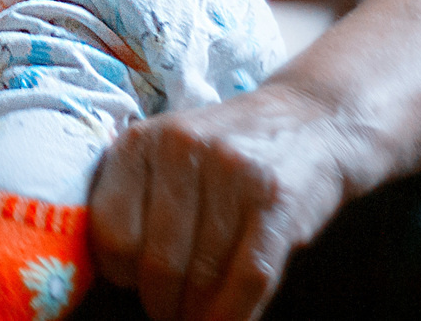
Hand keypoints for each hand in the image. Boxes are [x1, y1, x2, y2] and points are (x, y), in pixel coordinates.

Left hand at [87, 83, 357, 320]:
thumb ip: (135, 198)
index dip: (120, 273)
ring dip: (199, 313)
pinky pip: (248, 277)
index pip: (109, 233)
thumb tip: (111, 273)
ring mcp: (231, 172)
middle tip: (173, 310)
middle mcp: (181, 150)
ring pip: (202, 276)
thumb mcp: (166, 154)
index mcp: (139, 141)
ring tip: (202, 314)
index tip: (135, 283)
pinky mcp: (276, 198)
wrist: (311, 118)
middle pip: (156, 263)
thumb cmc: (226, 150)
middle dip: (163, 303)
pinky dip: (236, 314)